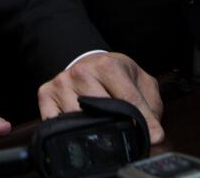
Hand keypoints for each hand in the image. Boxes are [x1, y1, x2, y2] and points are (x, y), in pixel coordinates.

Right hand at [37, 52, 162, 142]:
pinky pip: (54, 121)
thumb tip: (153, 135)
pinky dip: (66, 130)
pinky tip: (78, 127)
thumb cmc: (115, 74)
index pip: (127, 101)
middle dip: (116, 126)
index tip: (152, 137)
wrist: (89, 61)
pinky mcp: (45, 93)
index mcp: (107, 65)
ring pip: (78, 119)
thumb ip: (150, 108)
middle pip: (101, 112)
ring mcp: (61, 82)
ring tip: (101, 127)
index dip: (142, 122)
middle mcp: (81, 71)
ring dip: (91, 130)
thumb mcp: (141, 84)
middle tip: (123, 132)